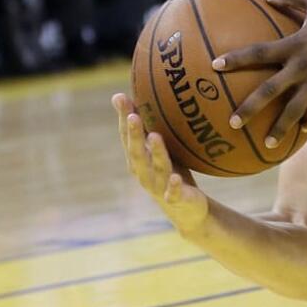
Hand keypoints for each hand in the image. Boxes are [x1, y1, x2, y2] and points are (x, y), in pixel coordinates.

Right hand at [114, 93, 208, 234]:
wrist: (187, 210)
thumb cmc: (171, 172)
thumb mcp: (162, 149)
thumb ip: (152, 128)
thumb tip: (143, 96)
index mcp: (139, 159)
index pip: (127, 136)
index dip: (123, 118)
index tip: (120, 97)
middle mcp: (144, 173)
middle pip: (136, 152)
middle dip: (133, 134)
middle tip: (132, 115)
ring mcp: (159, 187)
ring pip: (155, 168)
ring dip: (155, 152)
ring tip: (154, 136)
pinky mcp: (176, 199)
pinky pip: (173, 192)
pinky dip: (174, 185)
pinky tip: (176, 177)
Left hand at [211, 0, 306, 147]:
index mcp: (294, 45)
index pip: (258, 52)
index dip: (235, 59)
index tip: (215, 66)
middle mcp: (302, 67)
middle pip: (269, 91)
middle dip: (249, 108)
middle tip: (232, 123)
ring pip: (294, 110)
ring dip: (280, 127)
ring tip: (267, 143)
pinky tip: (302, 131)